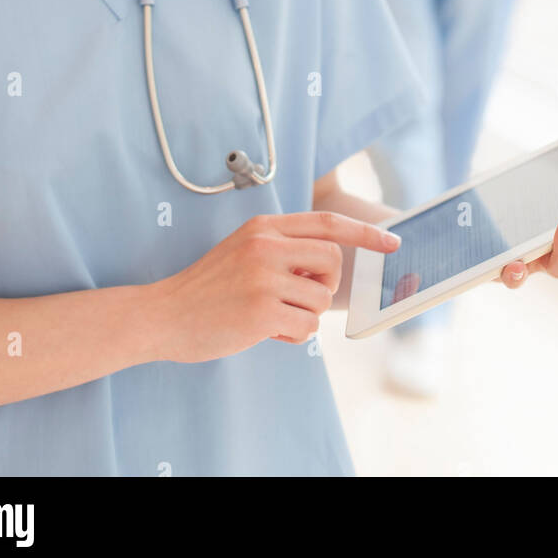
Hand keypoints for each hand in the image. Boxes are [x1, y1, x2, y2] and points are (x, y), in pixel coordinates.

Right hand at [145, 211, 400, 361]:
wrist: (164, 314)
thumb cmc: (208, 288)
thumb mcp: (243, 251)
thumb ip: (283, 249)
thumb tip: (332, 265)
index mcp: (264, 228)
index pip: (327, 222)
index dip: (364, 232)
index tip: (392, 241)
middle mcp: (266, 246)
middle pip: (333, 261)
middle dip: (326, 285)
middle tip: (299, 297)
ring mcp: (263, 277)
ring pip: (321, 298)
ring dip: (306, 315)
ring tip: (274, 317)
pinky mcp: (261, 311)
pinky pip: (306, 327)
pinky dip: (294, 335)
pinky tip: (267, 331)